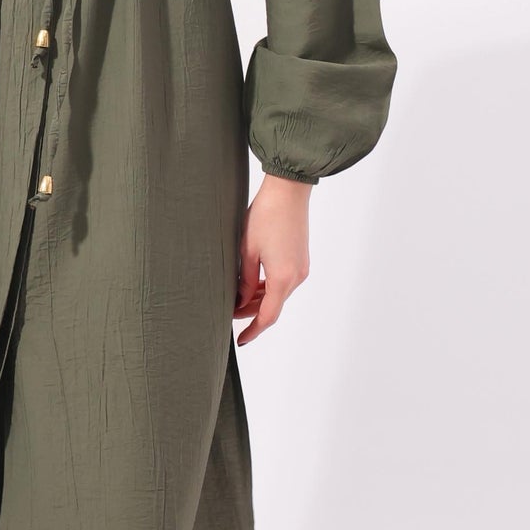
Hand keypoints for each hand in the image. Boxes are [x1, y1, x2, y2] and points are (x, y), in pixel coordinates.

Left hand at [234, 173, 311, 345]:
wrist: (288, 190)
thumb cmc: (265, 215)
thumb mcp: (247, 251)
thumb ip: (244, 280)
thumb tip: (241, 300)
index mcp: (283, 278)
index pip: (268, 316)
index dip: (253, 330)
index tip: (242, 339)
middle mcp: (296, 276)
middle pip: (273, 306)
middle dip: (251, 312)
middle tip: (229, 311)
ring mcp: (300, 268)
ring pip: (278, 293)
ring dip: (259, 299)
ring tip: (237, 297)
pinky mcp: (300, 259)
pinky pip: (283, 281)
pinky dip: (267, 287)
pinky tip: (252, 283)